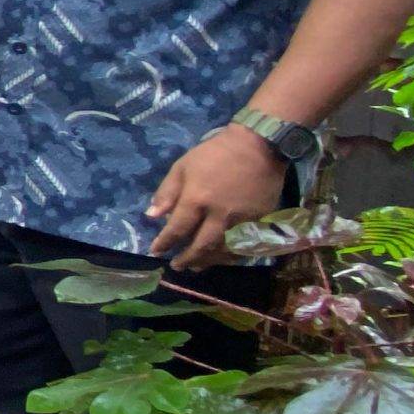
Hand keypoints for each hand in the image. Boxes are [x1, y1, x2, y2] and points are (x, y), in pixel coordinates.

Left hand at [148, 125, 284, 269]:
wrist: (258, 146)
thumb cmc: (215, 154)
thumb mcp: (183, 166)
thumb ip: (167, 192)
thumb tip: (152, 217)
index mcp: (197, 198)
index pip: (177, 229)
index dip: (165, 243)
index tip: (156, 251)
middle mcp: (219, 214)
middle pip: (201, 245)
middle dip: (186, 258)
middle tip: (177, 266)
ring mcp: (242, 220)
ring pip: (223, 250)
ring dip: (208, 261)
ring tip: (196, 266)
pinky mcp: (261, 221)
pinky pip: (243, 245)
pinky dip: (230, 256)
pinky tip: (221, 258)